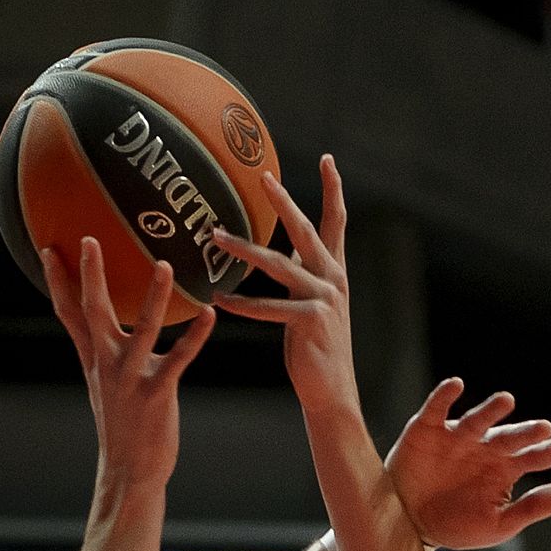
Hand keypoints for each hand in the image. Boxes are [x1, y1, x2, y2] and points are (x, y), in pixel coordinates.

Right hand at [43, 239, 214, 490]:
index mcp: (94, 361)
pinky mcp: (157, 392)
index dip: (59, 282)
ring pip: (141, 330)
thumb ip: (105, 357)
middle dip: (91, 275)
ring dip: (154, 297)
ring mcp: (131, 378)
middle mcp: (108, 365)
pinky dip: (196, 335)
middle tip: (89, 239)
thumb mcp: (106, 388)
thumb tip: (105, 335)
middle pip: (94, 312)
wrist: (129, 472)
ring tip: (164, 265)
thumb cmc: (124, 429)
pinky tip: (210, 315)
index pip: (69, 315)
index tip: (50, 248)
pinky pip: (180, 358)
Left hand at [212, 156, 359, 422]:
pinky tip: (219, 298)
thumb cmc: (315, 351)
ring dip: (243, 250)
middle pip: (305, 231)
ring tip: (214, 236)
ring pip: (277, 265)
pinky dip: (242, 304)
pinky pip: (269, 308)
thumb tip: (275, 259)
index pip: (336, 223)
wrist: (331, 391)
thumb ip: (298, 280)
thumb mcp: (309, 308)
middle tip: (264, 177)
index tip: (328, 159)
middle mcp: (332, 280)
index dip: (333, 190)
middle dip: (284, 203)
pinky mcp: (311, 321)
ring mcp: (323, 299)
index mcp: (334, 273)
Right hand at [388, 378, 550, 547]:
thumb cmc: (456, 525)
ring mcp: (457, 438)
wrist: (408, 526)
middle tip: (543, 428)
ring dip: (491, 410)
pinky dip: (444, 396)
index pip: (535, 455)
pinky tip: (455, 385)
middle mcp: (485, 448)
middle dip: (525, 432)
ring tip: (507, 401)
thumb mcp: (497, 524)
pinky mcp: (427, 430)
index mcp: (505, 468)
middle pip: (509, 437)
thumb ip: (532, 508)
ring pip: (477, 420)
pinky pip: (436, 409)